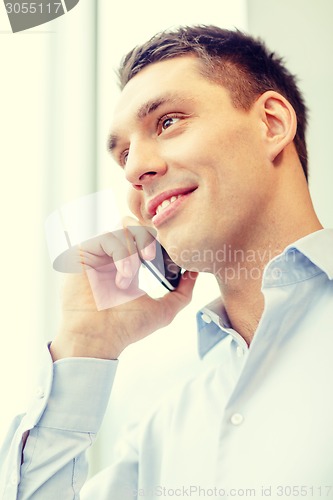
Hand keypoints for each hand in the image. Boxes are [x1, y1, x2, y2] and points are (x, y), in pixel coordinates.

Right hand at [50, 217, 197, 360]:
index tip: (168, 255)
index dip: (159, 240)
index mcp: (130, 265)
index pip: (146, 237)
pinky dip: (121, 255)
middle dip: (148, 238)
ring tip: (133, 274)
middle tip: (151, 258)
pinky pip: (109, 237)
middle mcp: (113, 256)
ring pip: (123, 227)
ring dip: (134, 250)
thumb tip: (195, 273)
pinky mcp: (85, 252)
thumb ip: (182, 293)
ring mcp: (99, 253)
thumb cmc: (126, 327)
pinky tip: (122, 278)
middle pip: (136, 225)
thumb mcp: (163, 310)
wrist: (99, 338)